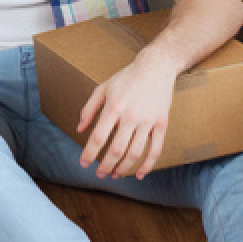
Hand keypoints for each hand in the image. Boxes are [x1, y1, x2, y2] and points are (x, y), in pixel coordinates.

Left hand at [76, 55, 179, 179]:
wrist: (156, 67)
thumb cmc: (126, 78)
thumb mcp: (102, 88)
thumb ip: (89, 109)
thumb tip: (80, 130)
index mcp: (114, 107)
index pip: (98, 137)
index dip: (89, 154)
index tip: (84, 164)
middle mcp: (131, 116)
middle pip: (116, 149)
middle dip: (105, 166)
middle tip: (100, 174)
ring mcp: (148, 121)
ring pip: (135, 153)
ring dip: (123, 168)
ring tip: (115, 174)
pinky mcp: (162, 124)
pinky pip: (156, 150)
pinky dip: (148, 165)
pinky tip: (140, 174)